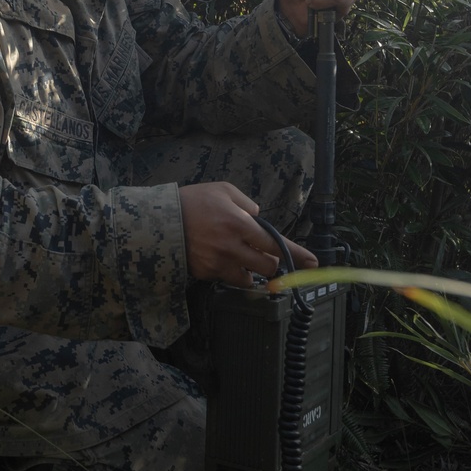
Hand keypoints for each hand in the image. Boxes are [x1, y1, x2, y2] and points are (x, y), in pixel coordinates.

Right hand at [179, 182, 317, 288]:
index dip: (298, 255)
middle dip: (271, 261)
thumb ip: (246, 204)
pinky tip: (220, 258)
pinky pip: (228, 279)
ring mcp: (219, 264)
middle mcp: (232, 247)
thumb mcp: (222, 190)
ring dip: (251, 270)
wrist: (157, 222)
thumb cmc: (192, 202)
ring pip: (249, 279)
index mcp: (239, 224)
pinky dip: (231, 272)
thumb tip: (259, 219)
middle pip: (267, 266)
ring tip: (239, 256)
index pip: (276, 244)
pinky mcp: (206, 274)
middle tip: (263, 253)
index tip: (313, 263)